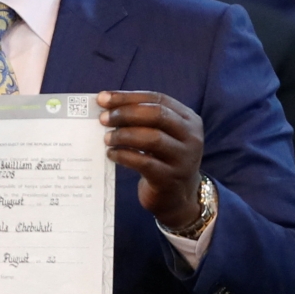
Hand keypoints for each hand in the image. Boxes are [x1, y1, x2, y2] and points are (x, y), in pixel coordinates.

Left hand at [98, 90, 203, 228]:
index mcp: (188, 119)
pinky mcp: (170, 179)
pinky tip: (112, 154)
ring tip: (106, 138)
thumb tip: (105, 106)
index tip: (103, 98)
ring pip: (153, 138)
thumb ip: (141, 119)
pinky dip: (125, 156)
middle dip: (126, 113)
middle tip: (103, 118)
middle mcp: (191, 137)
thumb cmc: (162, 159)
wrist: (177, 197)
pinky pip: (145, 163)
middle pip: (157, 114)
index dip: (128, 97)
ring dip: (124, 135)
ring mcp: (183, 159)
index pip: (157, 99)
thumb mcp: (160, 135)